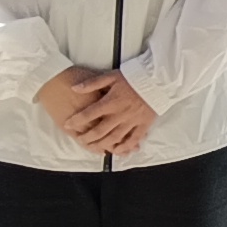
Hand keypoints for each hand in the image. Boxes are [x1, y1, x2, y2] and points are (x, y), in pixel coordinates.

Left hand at [39, 67, 156, 154]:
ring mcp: (133, 120)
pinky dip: (125, 147)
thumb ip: (93, 83)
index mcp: (111, 101)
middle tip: (80, 139)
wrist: (158, 79)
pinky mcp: (144, 124)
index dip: (76, 121)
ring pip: (115, 137)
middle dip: (87, 137)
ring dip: (102, 144)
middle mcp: (120, 114)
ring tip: (93, 147)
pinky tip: (117, 151)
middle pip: (100, 130)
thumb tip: (74, 88)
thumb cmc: (134, 76)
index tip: (68, 124)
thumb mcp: (111, 76)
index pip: (89, 114)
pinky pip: (134, 139)